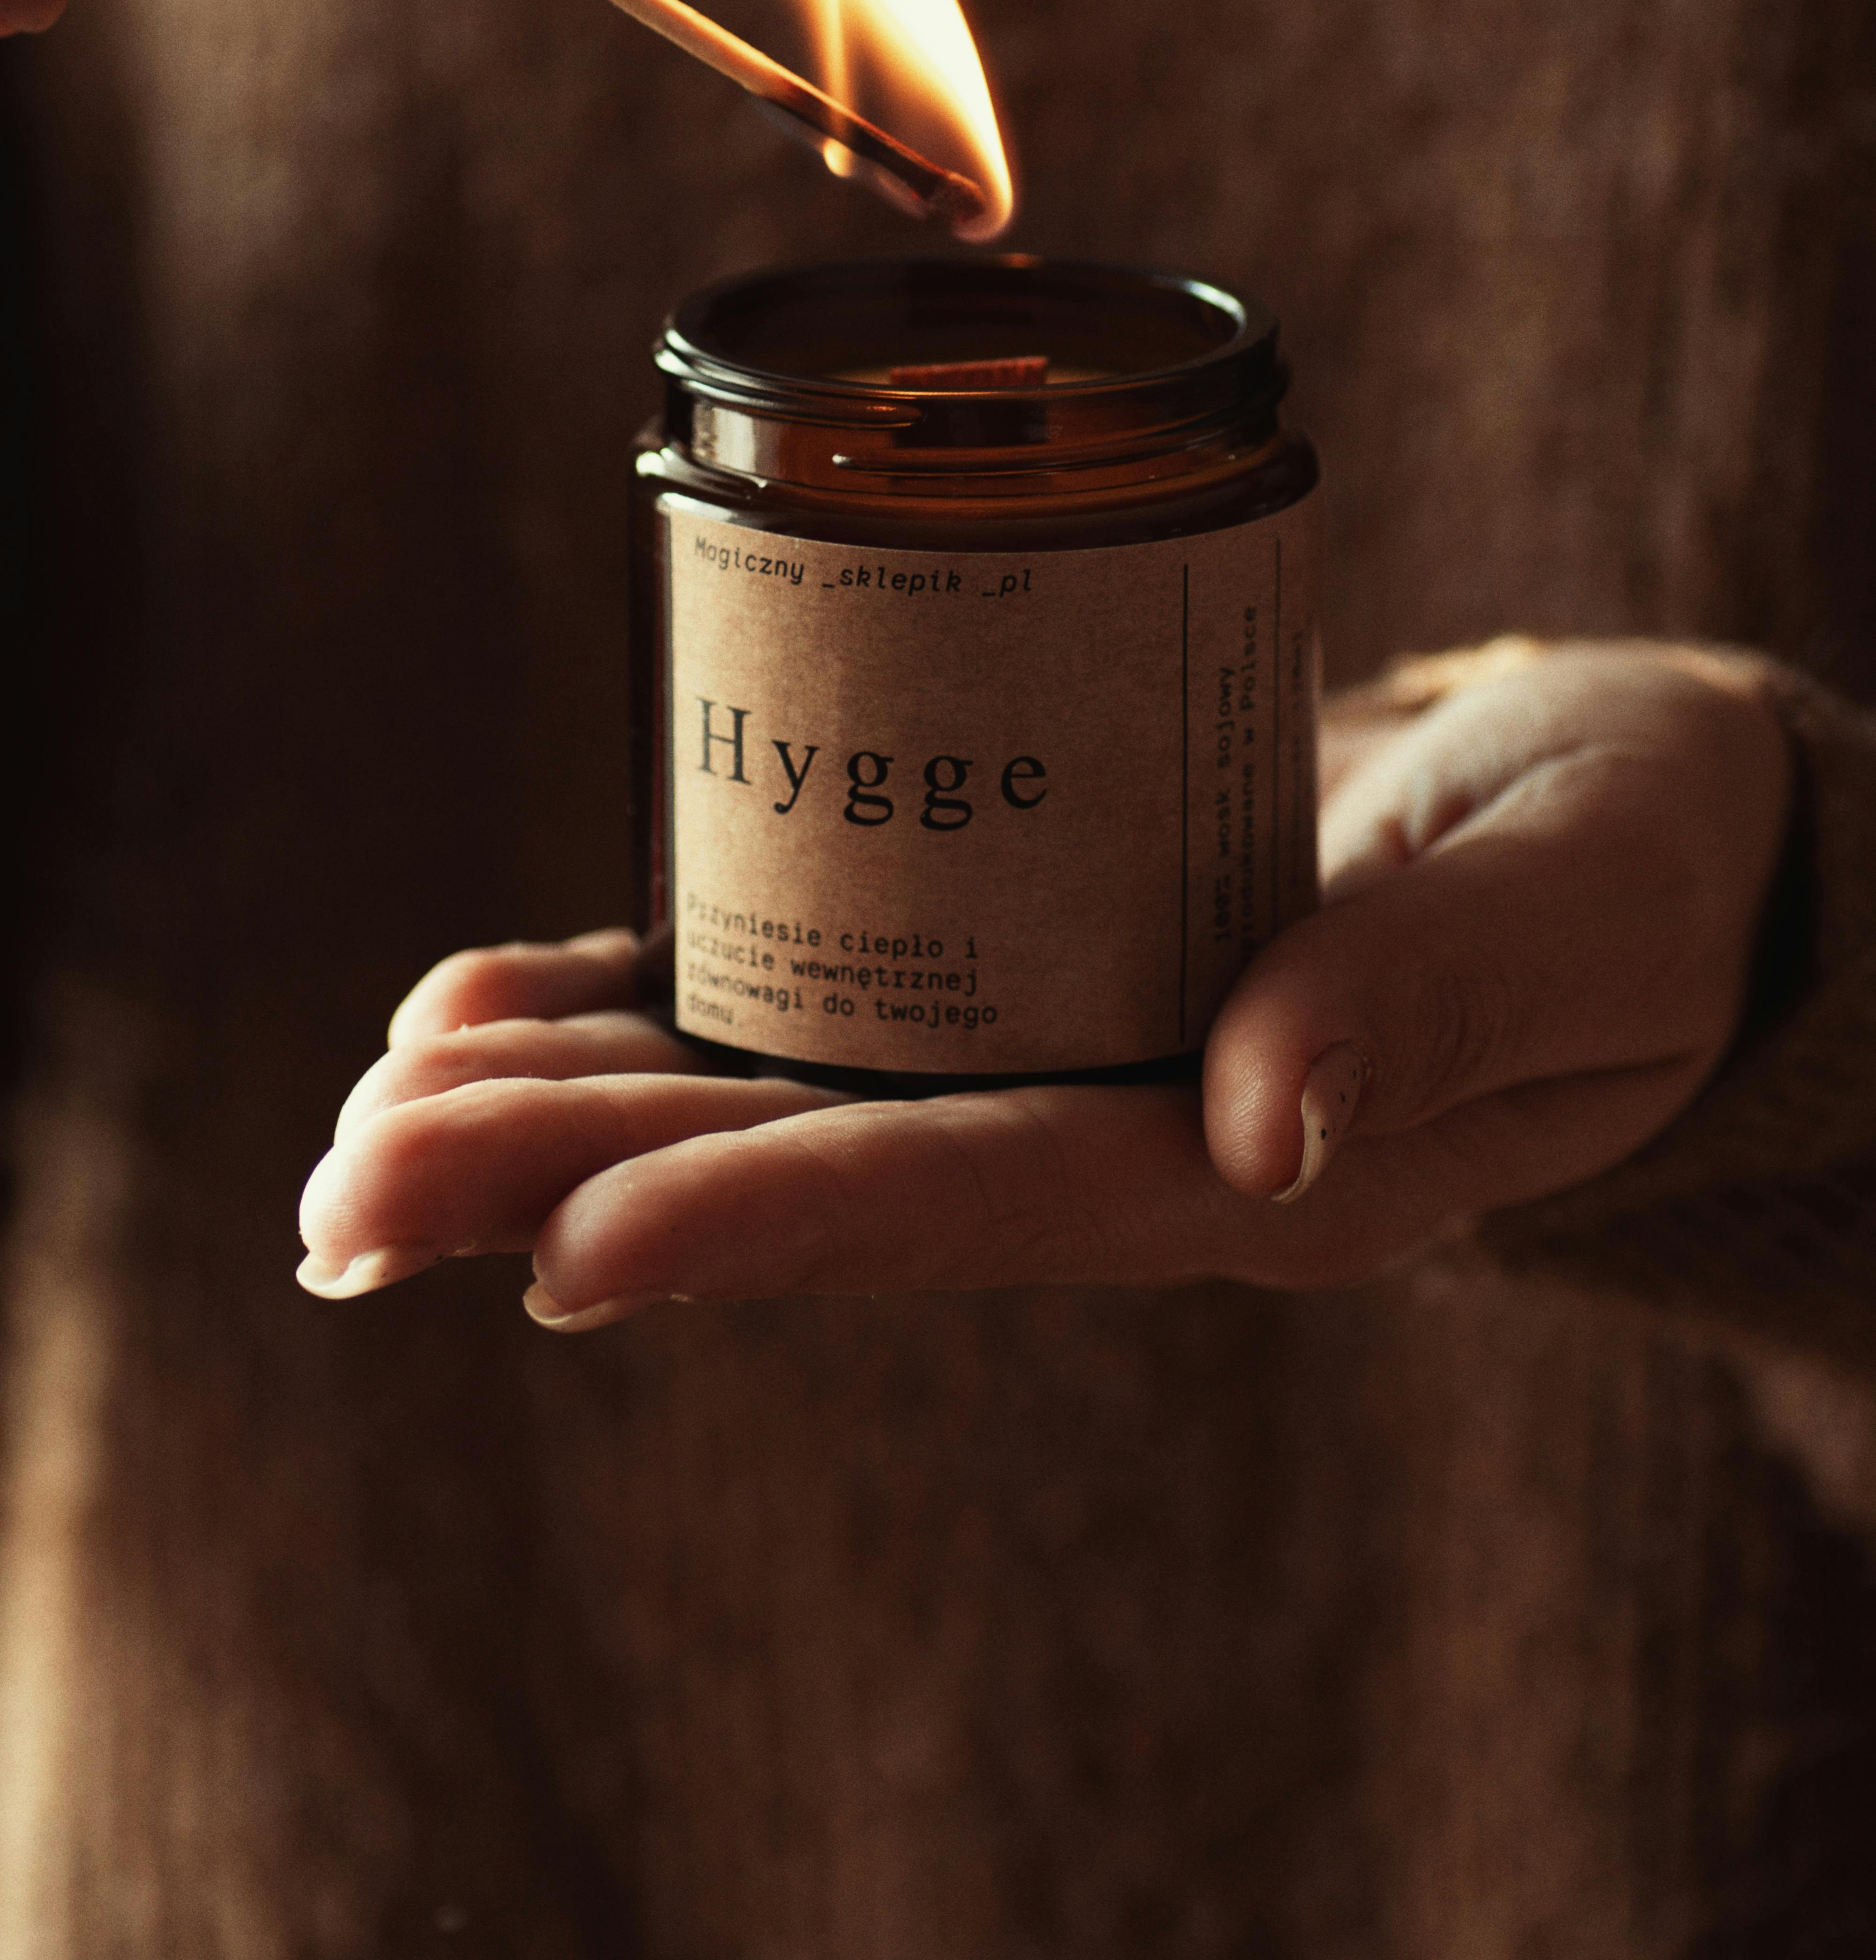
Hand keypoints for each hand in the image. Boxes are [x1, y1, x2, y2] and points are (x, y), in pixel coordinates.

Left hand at [297, 641, 1792, 1321]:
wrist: (1618, 818)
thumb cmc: (1631, 865)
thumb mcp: (1581, 910)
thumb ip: (1444, 1001)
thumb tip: (1264, 1121)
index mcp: (1258, 1158)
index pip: (982, 1196)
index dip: (769, 1219)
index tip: (560, 1252)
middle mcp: (1125, 1127)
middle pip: (821, 1164)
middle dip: (574, 1177)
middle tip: (348, 1191)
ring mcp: (1059, 1048)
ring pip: (776, 1092)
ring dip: (557, 1102)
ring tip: (360, 1117)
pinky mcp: (1022, 955)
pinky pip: (806, 994)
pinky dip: (637, 991)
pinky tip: (481, 995)